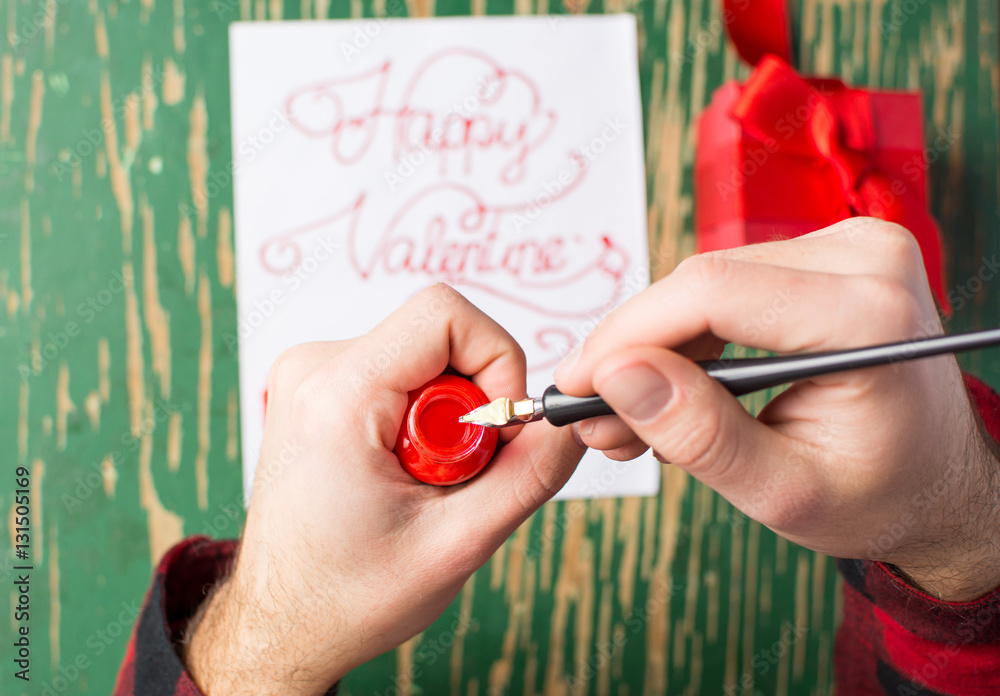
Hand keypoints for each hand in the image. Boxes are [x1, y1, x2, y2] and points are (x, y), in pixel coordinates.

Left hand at [185, 285, 583, 694]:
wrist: (282, 622)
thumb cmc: (347, 594)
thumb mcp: (456, 544)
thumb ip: (530, 475)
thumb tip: (572, 422)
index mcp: (337, 394)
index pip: (443, 314)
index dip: (496, 362)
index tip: (493, 431)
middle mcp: (314, 368)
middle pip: (437, 337)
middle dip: (470, 404)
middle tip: (456, 475)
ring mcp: (311, 374)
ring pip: (423, 356)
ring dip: (446, 416)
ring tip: (423, 483)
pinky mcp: (319, 388)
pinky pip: (399, 372)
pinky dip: (422, 418)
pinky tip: (403, 473)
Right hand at [556, 218, 999, 600]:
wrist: (937, 479)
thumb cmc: (878, 494)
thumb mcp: (784, 490)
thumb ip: (698, 434)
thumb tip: (611, 375)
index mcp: (869, 316)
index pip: (711, 292)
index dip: (626, 335)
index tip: (573, 386)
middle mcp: (865, 257)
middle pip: (700, 283)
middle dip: (631, 351)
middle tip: (590, 416)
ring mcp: (848, 247)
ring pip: (704, 283)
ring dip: (653, 347)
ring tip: (625, 417)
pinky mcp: (825, 256)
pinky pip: (726, 285)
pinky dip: (686, 337)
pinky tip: (666, 387)